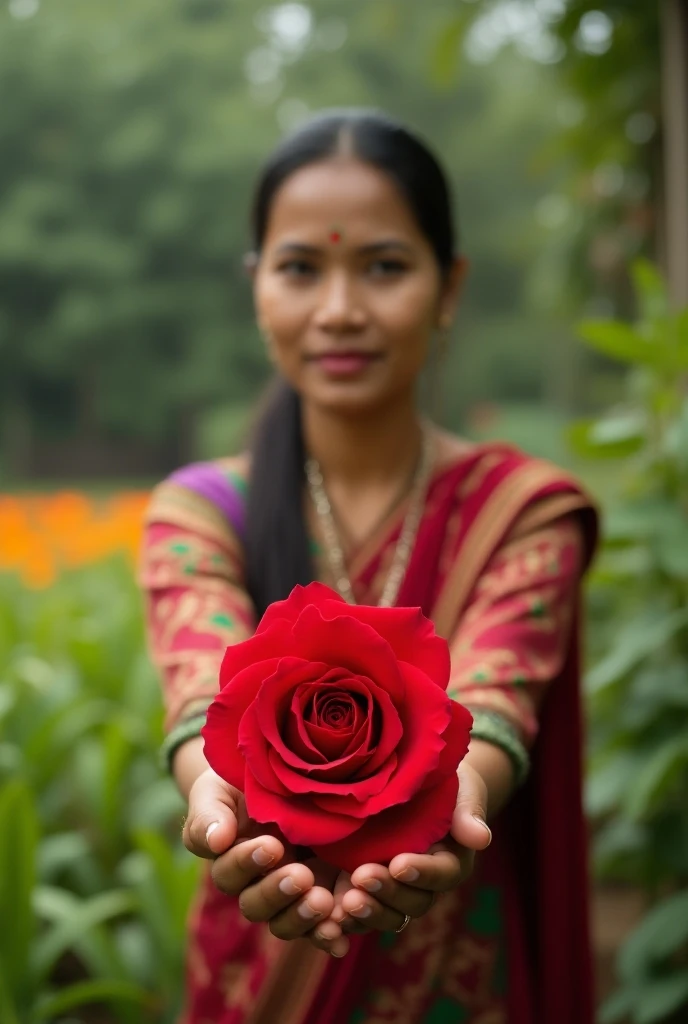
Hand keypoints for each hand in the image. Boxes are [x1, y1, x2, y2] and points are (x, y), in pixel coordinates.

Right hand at [183, 769, 339, 946]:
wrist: (281, 776)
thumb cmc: (243, 779)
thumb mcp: (220, 789)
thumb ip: (210, 814)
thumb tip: (215, 841)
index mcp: (228, 858)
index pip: (229, 872)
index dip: (246, 863)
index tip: (271, 845)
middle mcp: (254, 883)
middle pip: (255, 905)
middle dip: (277, 892)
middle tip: (300, 876)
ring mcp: (286, 894)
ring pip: (284, 922)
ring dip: (301, 917)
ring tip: (322, 902)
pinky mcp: (318, 896)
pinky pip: (318, 927)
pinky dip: (327, 935)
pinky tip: (340, 937)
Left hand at [323, 761, 491, 946]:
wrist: (413, 783)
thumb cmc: (441, 782)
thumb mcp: (459, 788)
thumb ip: (468, 812)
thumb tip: (480, 838)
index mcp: (450, 860)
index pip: (443, 873)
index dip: (423, 872)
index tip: (401, 863)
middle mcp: (423, 883)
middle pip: (413, 902)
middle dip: (389, 893)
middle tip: (363, 877)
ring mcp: (394, 889)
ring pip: (387, 915)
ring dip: (368, 911)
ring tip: (346, 901)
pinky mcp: (366, 889)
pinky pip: (359, 914)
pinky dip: (345, 920)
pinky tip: (329, 914)